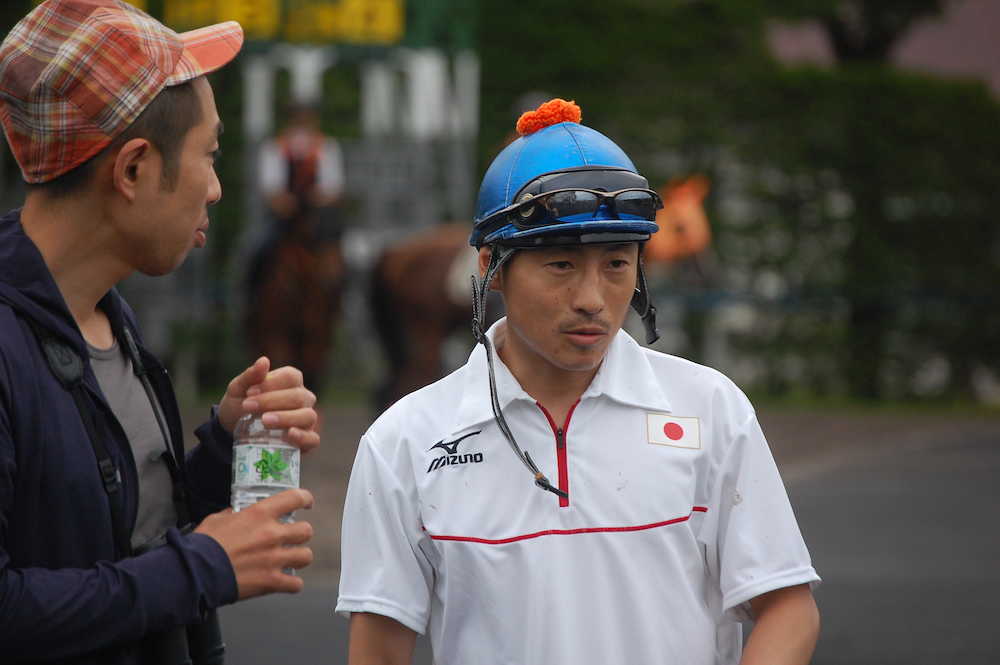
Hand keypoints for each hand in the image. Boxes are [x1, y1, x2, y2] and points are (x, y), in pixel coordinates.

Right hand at [195, 489, 315, 599]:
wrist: (195, 572)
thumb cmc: (203, 546)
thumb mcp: (216, 519)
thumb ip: (231, 515)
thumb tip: (234, 514)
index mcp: (260, 514)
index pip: (295, 498)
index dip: (305, 499)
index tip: (306, 502)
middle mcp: (272, 534)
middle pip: (306, 530)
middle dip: (301, 534)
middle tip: (293, 537)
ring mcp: (274, 559)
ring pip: (306, 556)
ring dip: (299, 557)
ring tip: (291, 559)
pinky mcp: (271, 581)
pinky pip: (296, 584)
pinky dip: (292, 584)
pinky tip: (285, 582)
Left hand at [217, 357, 319, 453]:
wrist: (233, 430)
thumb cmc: (240, 404)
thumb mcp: (238, 389)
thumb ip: (250, 376)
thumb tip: (264, 361)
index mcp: (291, 381)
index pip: (291, 377)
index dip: (271, 383)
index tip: (249, 392)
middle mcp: (303, 399)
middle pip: (298, 396)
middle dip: (272, 401)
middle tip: (248, 407)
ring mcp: (306, 419)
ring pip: (308, 416)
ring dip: (286, 418)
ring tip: (264, 421)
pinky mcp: (305, 440)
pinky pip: (312, 439)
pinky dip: (303, 437)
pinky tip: (289, 434)